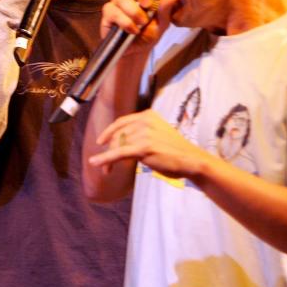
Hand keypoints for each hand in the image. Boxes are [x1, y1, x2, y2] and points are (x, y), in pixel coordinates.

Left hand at [88, 109, 209, 179]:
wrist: (191, 159)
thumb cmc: (175, 150)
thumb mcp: (158, 133)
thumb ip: (142, 132)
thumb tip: (121, 141)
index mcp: (148, 115)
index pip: (122, 122)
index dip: (109, 131)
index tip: (101, 141)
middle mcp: (145, 121)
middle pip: (118, 135)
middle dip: (109, 150)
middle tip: (105, 165)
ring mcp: (144, 133)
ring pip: (118, 146)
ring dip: (109, 159)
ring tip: (107, 171)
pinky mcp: (143, 148)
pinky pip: (119, 153)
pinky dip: (105, 158)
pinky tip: (96, 163)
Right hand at [99, 0, 179, 47]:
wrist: (136, 52)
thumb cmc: (149, 35)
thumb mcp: (162, 24)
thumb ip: (166, 9)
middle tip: (147, 5)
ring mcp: (118, 3)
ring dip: (134, 11)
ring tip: (141, 24)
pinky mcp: (108, 14)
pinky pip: (112, 11)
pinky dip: (124, 21)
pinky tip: (132, 30)